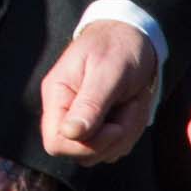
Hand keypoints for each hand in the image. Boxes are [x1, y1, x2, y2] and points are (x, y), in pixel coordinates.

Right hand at [40, 20, 159, 164]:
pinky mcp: (101, 126)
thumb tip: (70, 133)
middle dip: (113, 139)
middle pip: (81, 154)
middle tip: (130, 107)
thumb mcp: (107, 72)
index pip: (56, 142)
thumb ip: (89, 103)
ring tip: (134, 102)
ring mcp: (83, 120)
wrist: (135, 36)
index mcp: (57, 95)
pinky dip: (132, 132)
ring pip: (102, 153)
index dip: (85, 146)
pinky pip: (115, 147)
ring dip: (127, 133)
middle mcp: (66, 111)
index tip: (114, 127)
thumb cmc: (118, 47)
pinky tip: (133, 107)